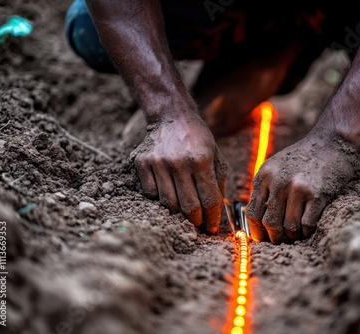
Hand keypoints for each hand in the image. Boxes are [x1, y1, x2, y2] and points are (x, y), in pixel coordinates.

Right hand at [131, 114, 227, 233]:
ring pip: (168, 204)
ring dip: (178, 213)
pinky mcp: (142, 163)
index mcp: (201, 160)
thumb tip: (217, 213)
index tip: (211, 228)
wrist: (172, 117)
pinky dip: (160, 199)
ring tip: (184, 213)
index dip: (212, 219)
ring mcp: (158, 162)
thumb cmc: (198, 139)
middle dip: (196, 221)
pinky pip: (150, 193)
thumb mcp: (216, 156)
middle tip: (198, 225)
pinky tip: (168, 194)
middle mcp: (179, 162)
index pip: (209, 200)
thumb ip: (218, 183)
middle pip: (189, 206)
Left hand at [246, 135, 357, 243]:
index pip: (253, 213)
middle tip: (282, 240)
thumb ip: (265, 190)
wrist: (332, 141)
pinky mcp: (318, 194)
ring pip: (289, 227)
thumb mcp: (276, 167)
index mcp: (264, 175)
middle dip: (275, 237)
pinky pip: (307, 224)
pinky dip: (307, 232)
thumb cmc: (303, 157)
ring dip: (293, 236)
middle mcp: (278, 181)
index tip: (263, 239)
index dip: (257, 231)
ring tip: (296, 234)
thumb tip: (257, 222)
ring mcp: (298, 187)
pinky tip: (309, 228)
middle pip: (270, 223)